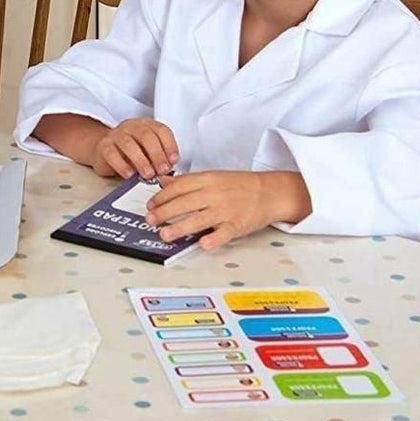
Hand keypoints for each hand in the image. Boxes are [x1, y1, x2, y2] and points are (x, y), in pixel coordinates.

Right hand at [92, 117, 179, 180]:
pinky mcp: (104, 146)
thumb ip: (159, 158)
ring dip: (141, 160)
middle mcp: (131, 127)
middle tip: (162, 169)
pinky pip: (112, 153)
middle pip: (146, 135)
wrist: (105, 151)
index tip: (173, 161)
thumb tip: (169, 168)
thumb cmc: (132, 153)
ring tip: (148, 174)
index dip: (169, 146)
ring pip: (128, 143)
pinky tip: (129, 174)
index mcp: (146, 125)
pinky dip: (122, 165)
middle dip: (156, 154)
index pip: (161, 130)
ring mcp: (116, 135)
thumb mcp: (149, 152)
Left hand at [146, 170, 311, 250]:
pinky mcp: (238, 224)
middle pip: (185, 203)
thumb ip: (187, 181)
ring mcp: (227, 210)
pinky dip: (214, 238)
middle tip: (150, 220)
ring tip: (165, 234)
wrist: (269, 192)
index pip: (180, 186)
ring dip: (180, 227)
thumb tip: (163, 182)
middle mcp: (215, 194)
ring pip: (200, 218)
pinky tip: (202, 244)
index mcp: (208, 179)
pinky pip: (225, 232)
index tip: (150, 204)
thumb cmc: (239, 185)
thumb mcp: (212, 176)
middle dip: (165, 212)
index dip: (162, 196)